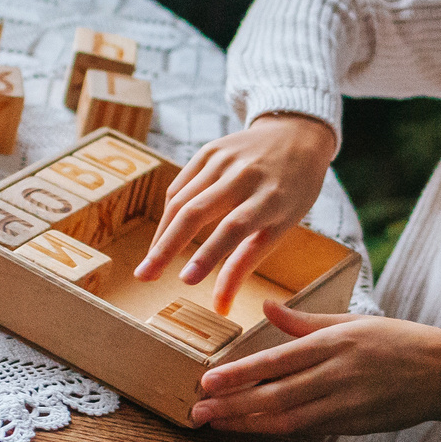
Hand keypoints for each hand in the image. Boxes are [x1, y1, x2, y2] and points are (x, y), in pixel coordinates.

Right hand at [135, 113, 336, 311]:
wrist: (295, 133)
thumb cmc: (292, 190)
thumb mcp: (280, 227)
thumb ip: (245, 264)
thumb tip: (220, 307)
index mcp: (271, 197)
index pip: (234, 227)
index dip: (208, 254)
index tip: (185, 282)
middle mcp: (244, 174)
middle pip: (196, 211)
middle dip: (166, 246)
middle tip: (144, 276)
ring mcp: (222, 159)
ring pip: (181, 199)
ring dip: (162, 235)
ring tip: (149, 264)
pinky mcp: (207, 151)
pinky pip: (180, 186)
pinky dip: (169, 214)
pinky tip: (164, 236)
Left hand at [189, 304, 440, 434]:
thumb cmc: (400, 342)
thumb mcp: (353, 321)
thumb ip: (304, 321)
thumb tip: (266, 308)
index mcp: (334, 342)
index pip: (277, 361)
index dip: (239, 374)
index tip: (207, 380)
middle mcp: (337, 373)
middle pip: (274, 394)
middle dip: (232, 404)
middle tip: (198, 411)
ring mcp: (345, 402)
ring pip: (287, 417)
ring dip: (247, 422)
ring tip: (215, 422)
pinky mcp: (353, 424)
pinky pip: (307, 428)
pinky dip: (277, 430)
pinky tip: (252, 429)